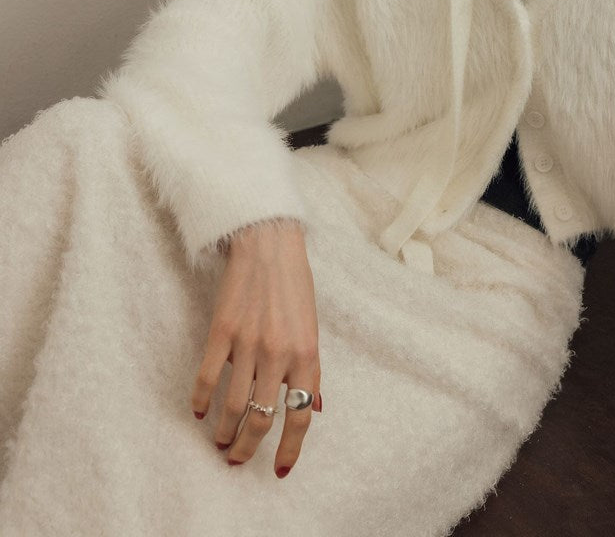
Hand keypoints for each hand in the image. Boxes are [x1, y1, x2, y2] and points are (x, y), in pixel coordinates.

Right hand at [191, 219, 321, 478]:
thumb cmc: (294, 284)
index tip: (281, 469)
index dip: (291, 448)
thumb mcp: (312, 326)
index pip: (301, 415)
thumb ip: (310, 368)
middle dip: (249, 447)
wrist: (269, 243)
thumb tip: (316, 406)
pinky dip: (202, 400)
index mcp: (307, 353)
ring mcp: (248, 343)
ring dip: (225, 431)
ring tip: (220, 443)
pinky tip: (200, 412)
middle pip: (262, 418)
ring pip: (233, 405)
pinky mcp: (222, 331)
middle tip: (238, 460)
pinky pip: (209, 376)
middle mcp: (278, 353)